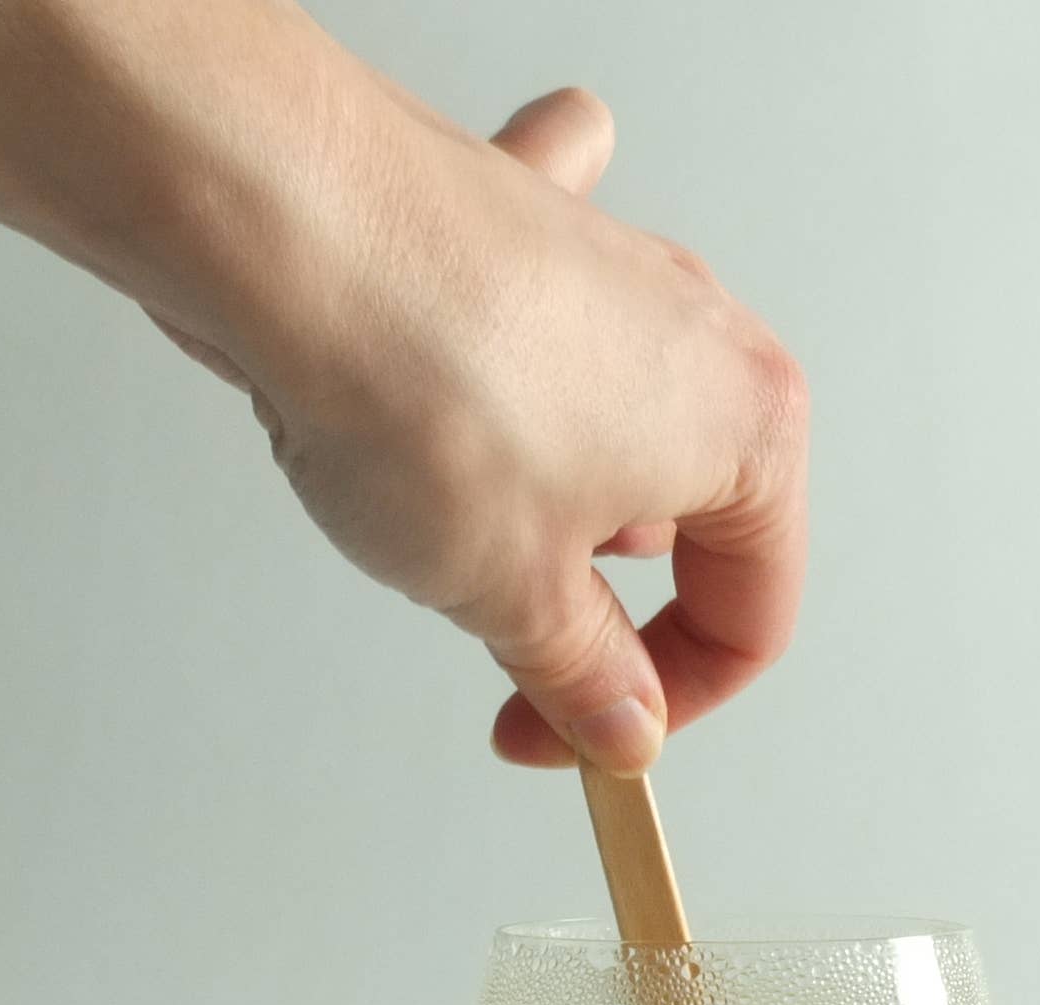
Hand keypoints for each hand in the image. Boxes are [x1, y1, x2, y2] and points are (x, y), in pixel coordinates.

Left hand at [127, 59, 808, 774]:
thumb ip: (586, 676)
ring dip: (554, 497)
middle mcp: (701, 334)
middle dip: (599, 599)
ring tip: (448, 514)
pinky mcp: (519, 227)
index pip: (748, 615)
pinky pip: (551, 287)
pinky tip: (499, 330)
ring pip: (616, 424)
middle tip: (501, 646)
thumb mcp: (515, 595)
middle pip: (686, 519)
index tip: (574, 741)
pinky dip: (533, 318)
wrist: (290, 230)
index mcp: (749, 431)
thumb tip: (623, 723)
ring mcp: (611, 269)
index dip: (663, 702)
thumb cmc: (425, 389)